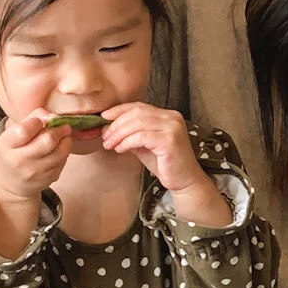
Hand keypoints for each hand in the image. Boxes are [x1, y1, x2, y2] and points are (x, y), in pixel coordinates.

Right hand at [0, 111, 74, 204]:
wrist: (11, 184)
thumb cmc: (13, 152)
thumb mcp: (12, 134)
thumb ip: (31, 119)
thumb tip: (52, 115)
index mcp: (7, 145)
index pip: (24, 130)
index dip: (37, 121)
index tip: (41, 121)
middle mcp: (20, 161)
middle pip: (48, 141)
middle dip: (59, 129)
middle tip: (62, 126)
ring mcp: (36, 172)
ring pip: (61, 151)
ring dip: (66, 140)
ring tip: (64, 135)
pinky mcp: (49, 178)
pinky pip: (63, 160)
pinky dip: (64, 152)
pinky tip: (59, 149)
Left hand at [102, 103, 230, 226]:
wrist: (184, 181)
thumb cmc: (164, 164)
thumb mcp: (144, 145)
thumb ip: (130, 134)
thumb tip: (108, 128)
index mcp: (167, 115)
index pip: (139, 106)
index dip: (119, 110)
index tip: (103, 117)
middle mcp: (172, 117)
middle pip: (136, 113)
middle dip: (116, 124)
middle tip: (104, 136)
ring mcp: (172, 127)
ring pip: (138, 123)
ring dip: (119, 134)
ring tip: (109, 144)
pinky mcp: (170, 140)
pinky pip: (142, 137)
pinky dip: (127, 142)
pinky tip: (120, 149)